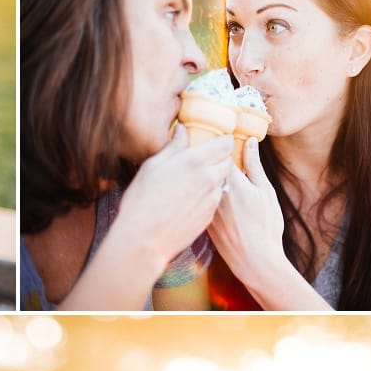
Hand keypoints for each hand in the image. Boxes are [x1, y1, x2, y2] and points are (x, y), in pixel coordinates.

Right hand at [116, 125, 232, 273]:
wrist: (145, 240)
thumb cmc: (142, 201)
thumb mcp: (152, 166)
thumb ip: (173, 147)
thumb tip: (183, 131)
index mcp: (195, 161)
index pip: (225, 144)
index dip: (223, 140)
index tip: (216, 140)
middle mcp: (209, 178)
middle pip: (228, 162)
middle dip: (220, 158)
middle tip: (204, 159)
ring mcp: (212, 198)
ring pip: (222, 181)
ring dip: (215, 177)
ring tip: (194, 180)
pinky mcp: (210, 215)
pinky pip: (215, 198)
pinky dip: (208, 194)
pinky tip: (190, 198)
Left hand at [205, 138, 286, 284]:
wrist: (256, 262)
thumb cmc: (266, 226)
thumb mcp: (265, 191)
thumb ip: (254, 165)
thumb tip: (249, 141)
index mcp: (231, 181)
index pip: (218, 152)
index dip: (216, 141)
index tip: (217, 135)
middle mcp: (214, 192)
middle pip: (203, 165)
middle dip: (204, 154)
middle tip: (202, 140)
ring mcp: (206, 207)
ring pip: (198, 182)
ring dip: (198, 172)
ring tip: (200, 164)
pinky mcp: (203, 219)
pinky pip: (197, 199)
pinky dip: (198, 191)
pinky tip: (200, 189)